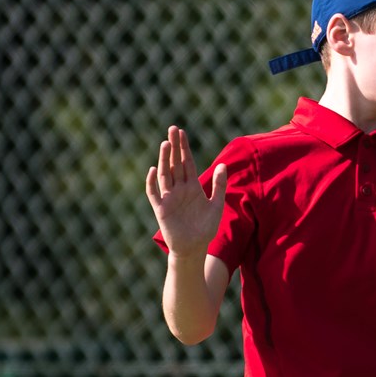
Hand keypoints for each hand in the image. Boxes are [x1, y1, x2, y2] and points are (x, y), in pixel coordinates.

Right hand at [145, 125, 227, 255]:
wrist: (195, 248)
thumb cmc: (206, 228)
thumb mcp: (217, 205)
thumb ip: (219, 185)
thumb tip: (223, 165)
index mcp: (192, 186)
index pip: (187, 162)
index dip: (184, 148)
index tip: (182, 132)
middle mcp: (179, 189)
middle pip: (175, 163)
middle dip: (174, 147)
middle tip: (172, 129)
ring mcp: (169, 198)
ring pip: (165, 174)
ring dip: (164, 159)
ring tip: (165, 143)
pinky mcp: (161, 209)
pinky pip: (154, 193)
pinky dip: (152, 182)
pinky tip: (154, 170)